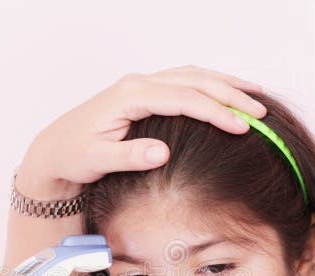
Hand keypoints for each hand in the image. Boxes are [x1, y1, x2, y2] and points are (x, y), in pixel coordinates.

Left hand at [16, 65, 266, 198]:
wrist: (55, 149)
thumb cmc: (74, 155)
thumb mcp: (97, 160)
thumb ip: (129, 156)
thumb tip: (162, 153)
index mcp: (129, 96)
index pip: (183, 99)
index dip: (215, 112)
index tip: (241, 128)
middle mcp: (138, 84)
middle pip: (194, 80)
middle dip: (230, 95)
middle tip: (260, 113)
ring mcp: (141, 85)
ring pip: (192, 75)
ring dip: (224, 84)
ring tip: (255, 97)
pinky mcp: (144, 93)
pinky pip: (183, 81)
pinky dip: (209, 85)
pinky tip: (226, 94)